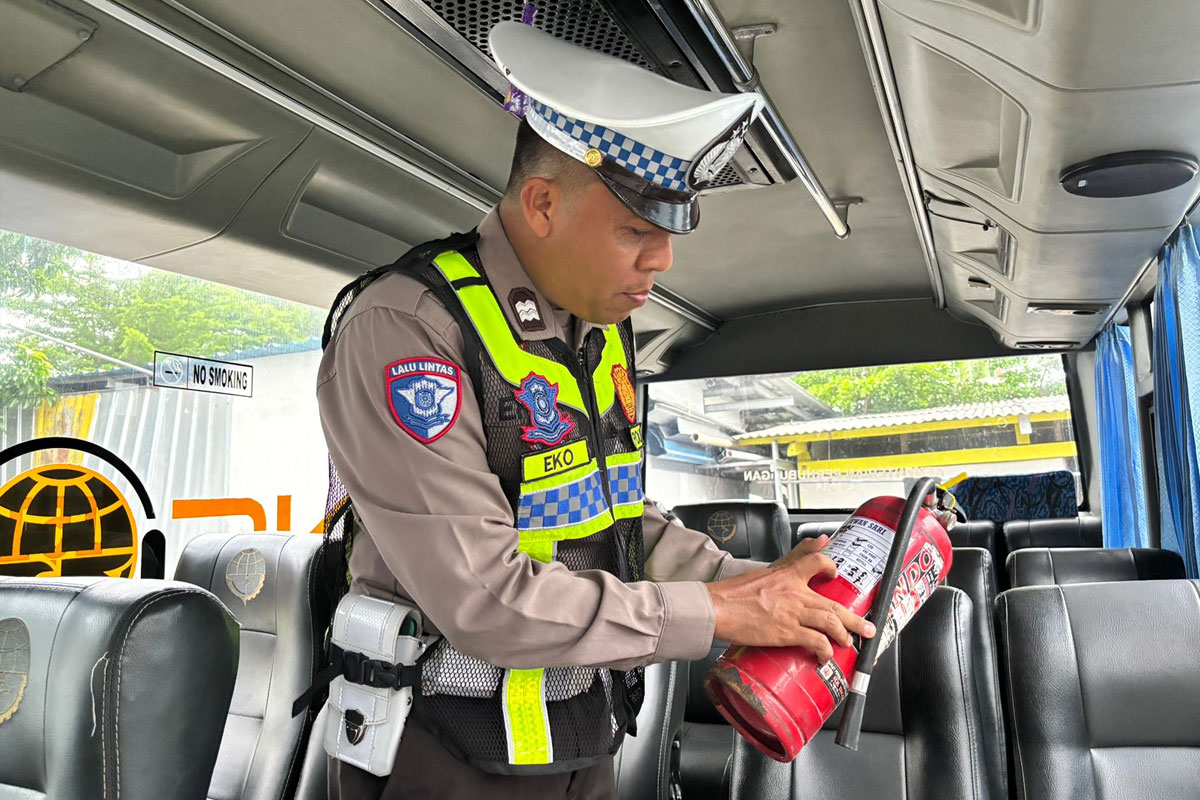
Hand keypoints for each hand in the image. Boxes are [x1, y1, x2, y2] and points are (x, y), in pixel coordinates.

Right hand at [706, 535, 875, 661]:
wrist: (716, 607)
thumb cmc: (732, 594)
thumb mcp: (761, 571)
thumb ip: (787, 559)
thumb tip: (815, 542)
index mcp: (786, 575)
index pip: (817, 562)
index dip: (831, 567)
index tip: (836, 574)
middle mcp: (794, 592)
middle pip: (833, 604)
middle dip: (854, 619)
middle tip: (867, 627)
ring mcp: (792, 612)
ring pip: (830, 622)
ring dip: (844, 635)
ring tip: (848, 644)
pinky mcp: (786, 631)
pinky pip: (815, 641)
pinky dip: (824, 650)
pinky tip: (825, 657)